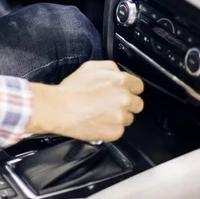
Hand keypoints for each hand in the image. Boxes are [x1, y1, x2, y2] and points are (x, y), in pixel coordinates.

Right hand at [27, 61, 143, 142]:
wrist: (60, 108)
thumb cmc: (73, 88)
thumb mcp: (91, 66)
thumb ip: (111, 68)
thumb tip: (119, 73)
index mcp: (121, 81)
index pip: (139, 86)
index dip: (130, 88)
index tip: (124, 91)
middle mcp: (125, 99)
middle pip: (138, 104)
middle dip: (128, 103)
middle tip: (112, 103)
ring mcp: (121, 117)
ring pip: (129, 118)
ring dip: (119, 116)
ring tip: (102, 113)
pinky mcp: (115, 132)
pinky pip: (119, 130)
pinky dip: (111, 127)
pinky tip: (98, 121)